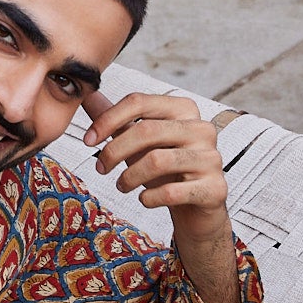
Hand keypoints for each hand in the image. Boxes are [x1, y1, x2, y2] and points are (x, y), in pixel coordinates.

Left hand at [81, 90, 227, 235]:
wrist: (196, 208)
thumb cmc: (166, 171)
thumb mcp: (139, 142)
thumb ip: (117, 120)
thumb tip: (88, 95)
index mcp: (184, 109)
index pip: (139, 101)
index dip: (107, 119)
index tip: (88, 140)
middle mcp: (201, 128)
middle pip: (146, 130)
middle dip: (114, 151)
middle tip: (101, 168)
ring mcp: (211, 158)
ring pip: (157, 161)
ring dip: (129, 177)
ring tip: (121, 185)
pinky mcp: (214, 189)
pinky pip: (170, 192)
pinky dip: (149, 198)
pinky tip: (145, 199)